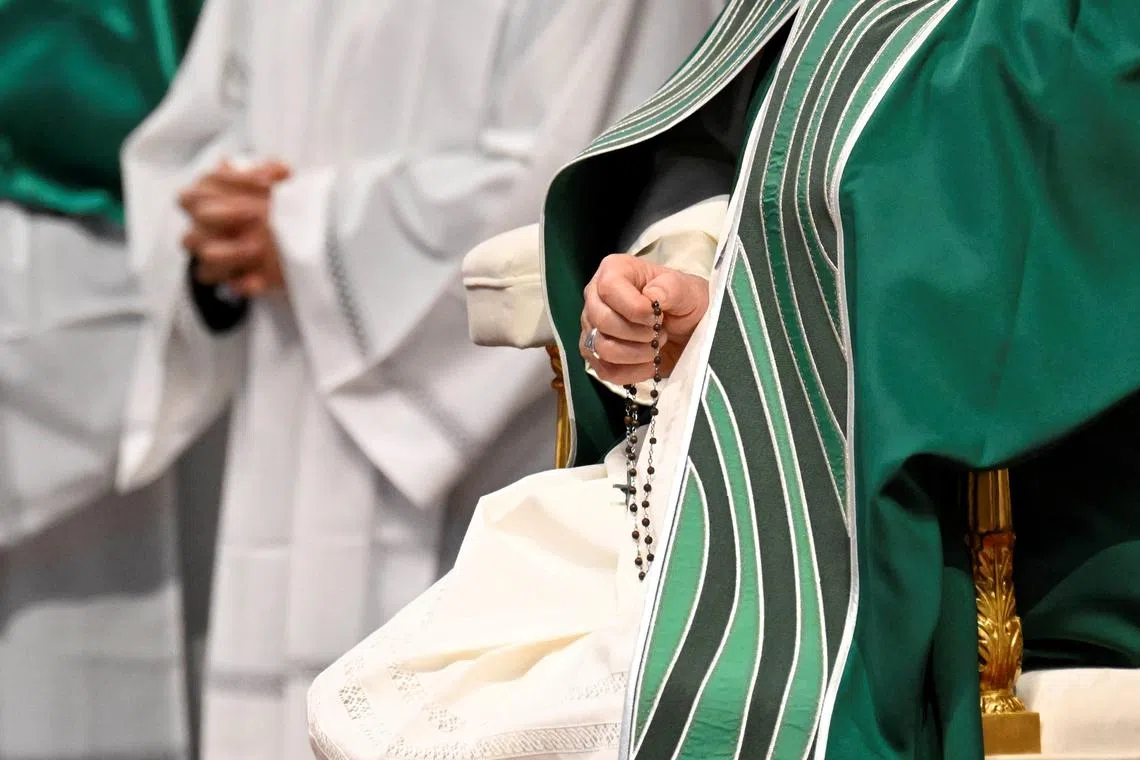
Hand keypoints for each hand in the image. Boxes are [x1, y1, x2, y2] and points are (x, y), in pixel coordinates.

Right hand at [180, 159, 290, 296]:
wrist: (280, 241)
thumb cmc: (263, 204)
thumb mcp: (266, 184)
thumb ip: (268, 174)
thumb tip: (281, 171)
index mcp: (207, 195)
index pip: (206, 183)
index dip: (235, 180)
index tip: (267, 182)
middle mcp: (203, 224)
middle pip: (201, 217)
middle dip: (228, 215)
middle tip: (256, 214)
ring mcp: (212, 253)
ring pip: (207, 256)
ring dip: (232, 252)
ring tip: (258, 248)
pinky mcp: (229, 278)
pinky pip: (227, 285)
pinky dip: (243, 283)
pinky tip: (259, 280)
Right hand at [579, 253, 708, 384]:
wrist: (687, 331)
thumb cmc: (684, 303)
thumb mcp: (689, 290)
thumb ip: (673, 288)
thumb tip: (651, 297)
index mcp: (615, 271)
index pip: (609, 289)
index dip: (634, 308)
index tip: (658, 316)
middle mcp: (596, 297)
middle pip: (602, 321)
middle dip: (638, 334)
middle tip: (660, 332)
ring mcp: (592, 328)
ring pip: (602, 349)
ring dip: (636, 353)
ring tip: (655, 346)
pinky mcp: (596, 355)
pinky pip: (606, 371)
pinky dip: (632, 372)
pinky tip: (648, 363)